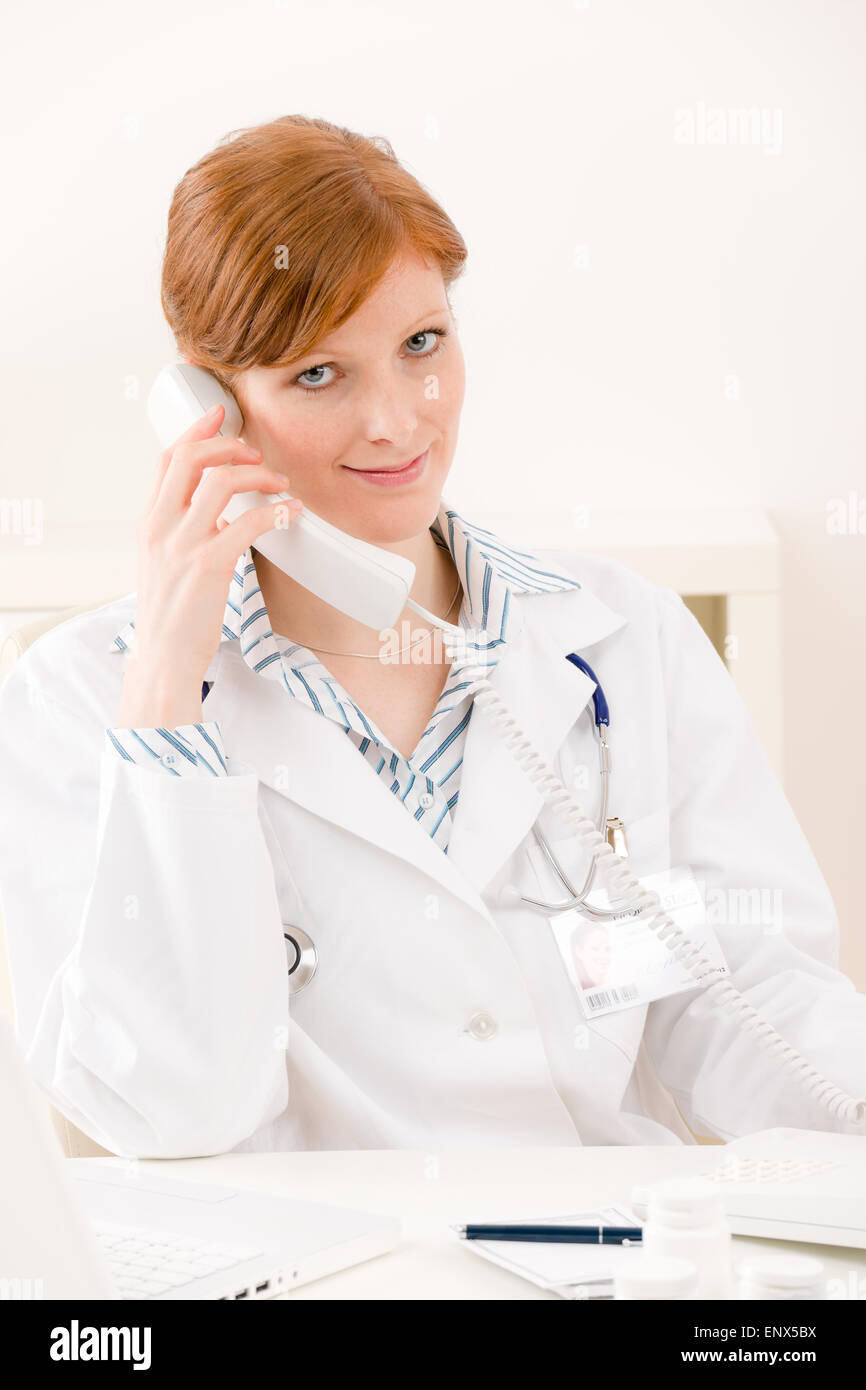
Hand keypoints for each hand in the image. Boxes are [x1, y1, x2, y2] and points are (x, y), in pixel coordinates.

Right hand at [117, 404, 301, 727]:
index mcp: (148, 523)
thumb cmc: (172, 617)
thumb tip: (221, 513)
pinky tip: (292, 513)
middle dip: (230, 446)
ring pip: (222, 483)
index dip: (196, 432)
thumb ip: (185, 533)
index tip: (221, 416)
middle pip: (191, 459)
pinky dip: (276, 512)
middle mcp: (160, 527)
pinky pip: (248, 523)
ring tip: (280, 484)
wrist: (164, 660)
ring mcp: (183, 545)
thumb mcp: (164, 565)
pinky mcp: (209, 566)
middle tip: (257, 455)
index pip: (167, 460)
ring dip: (258, 475)